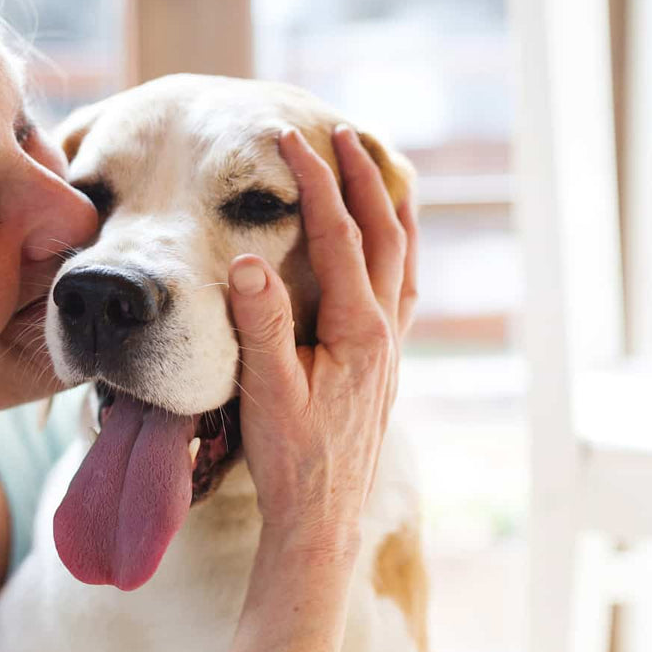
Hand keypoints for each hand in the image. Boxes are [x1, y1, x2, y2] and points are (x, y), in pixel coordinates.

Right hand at [226, 125, 417, 558]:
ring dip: (389, 208)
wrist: (321, 519)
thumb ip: (260, 325)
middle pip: (383, 234)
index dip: (315, 182)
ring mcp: (390, 348)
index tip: (288, 140)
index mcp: (359, 331)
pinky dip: (396, 251)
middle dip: (362, 177)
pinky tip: (388, 248)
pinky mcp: (384, 365)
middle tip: (341, 132)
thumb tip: (248, 260)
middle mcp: (385, 333)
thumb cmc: (291, 460)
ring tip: (379, 170)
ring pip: (402, 259)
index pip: (339, 236)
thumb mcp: (266, 393)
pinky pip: (401, 289)